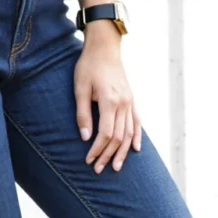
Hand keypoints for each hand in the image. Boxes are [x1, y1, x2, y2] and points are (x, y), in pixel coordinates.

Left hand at [74, 25, 141, 173]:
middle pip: (118, 137)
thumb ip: (83, 114)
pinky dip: (136, 137)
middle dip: (108, 155)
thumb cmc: (88, 67)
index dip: (97, 150)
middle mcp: (124, 104)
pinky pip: (137, 122)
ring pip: (129, 133)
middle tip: (98, 169)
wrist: (104, 49)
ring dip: (122, 152)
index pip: (106, 134)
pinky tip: (135, 149)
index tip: (88, 160)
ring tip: (115, 166)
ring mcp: (130, 102)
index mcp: (110, 101)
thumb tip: (84, 137)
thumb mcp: (80, 89)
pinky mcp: (132, 100)